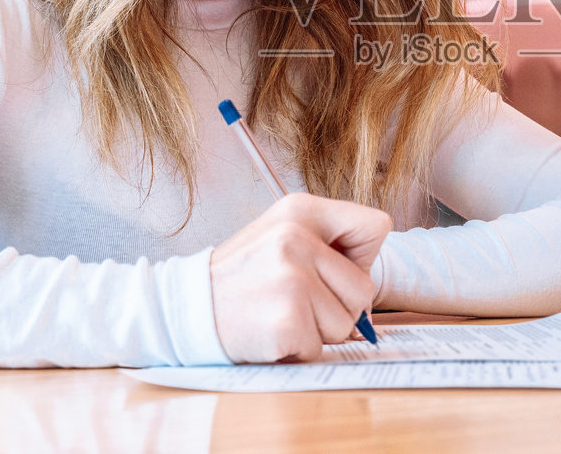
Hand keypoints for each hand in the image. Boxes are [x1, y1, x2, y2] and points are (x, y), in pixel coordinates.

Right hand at [209, 192, 391, 362]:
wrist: (185, 309)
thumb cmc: (241, 279)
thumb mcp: (281, 239)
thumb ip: (329, 255)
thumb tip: (366, 313)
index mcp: (301, 210)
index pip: (375, 226)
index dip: (361, 258)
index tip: (330, 268)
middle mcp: (297, 237)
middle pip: (364, 288)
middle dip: (338, 307)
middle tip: (293, 300)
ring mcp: (292, 278)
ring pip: (347, 323)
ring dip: (316, 331)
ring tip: (278, 313)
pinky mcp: (286, 319)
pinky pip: (319, 348)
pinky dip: (297, 350)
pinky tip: (269, 331)